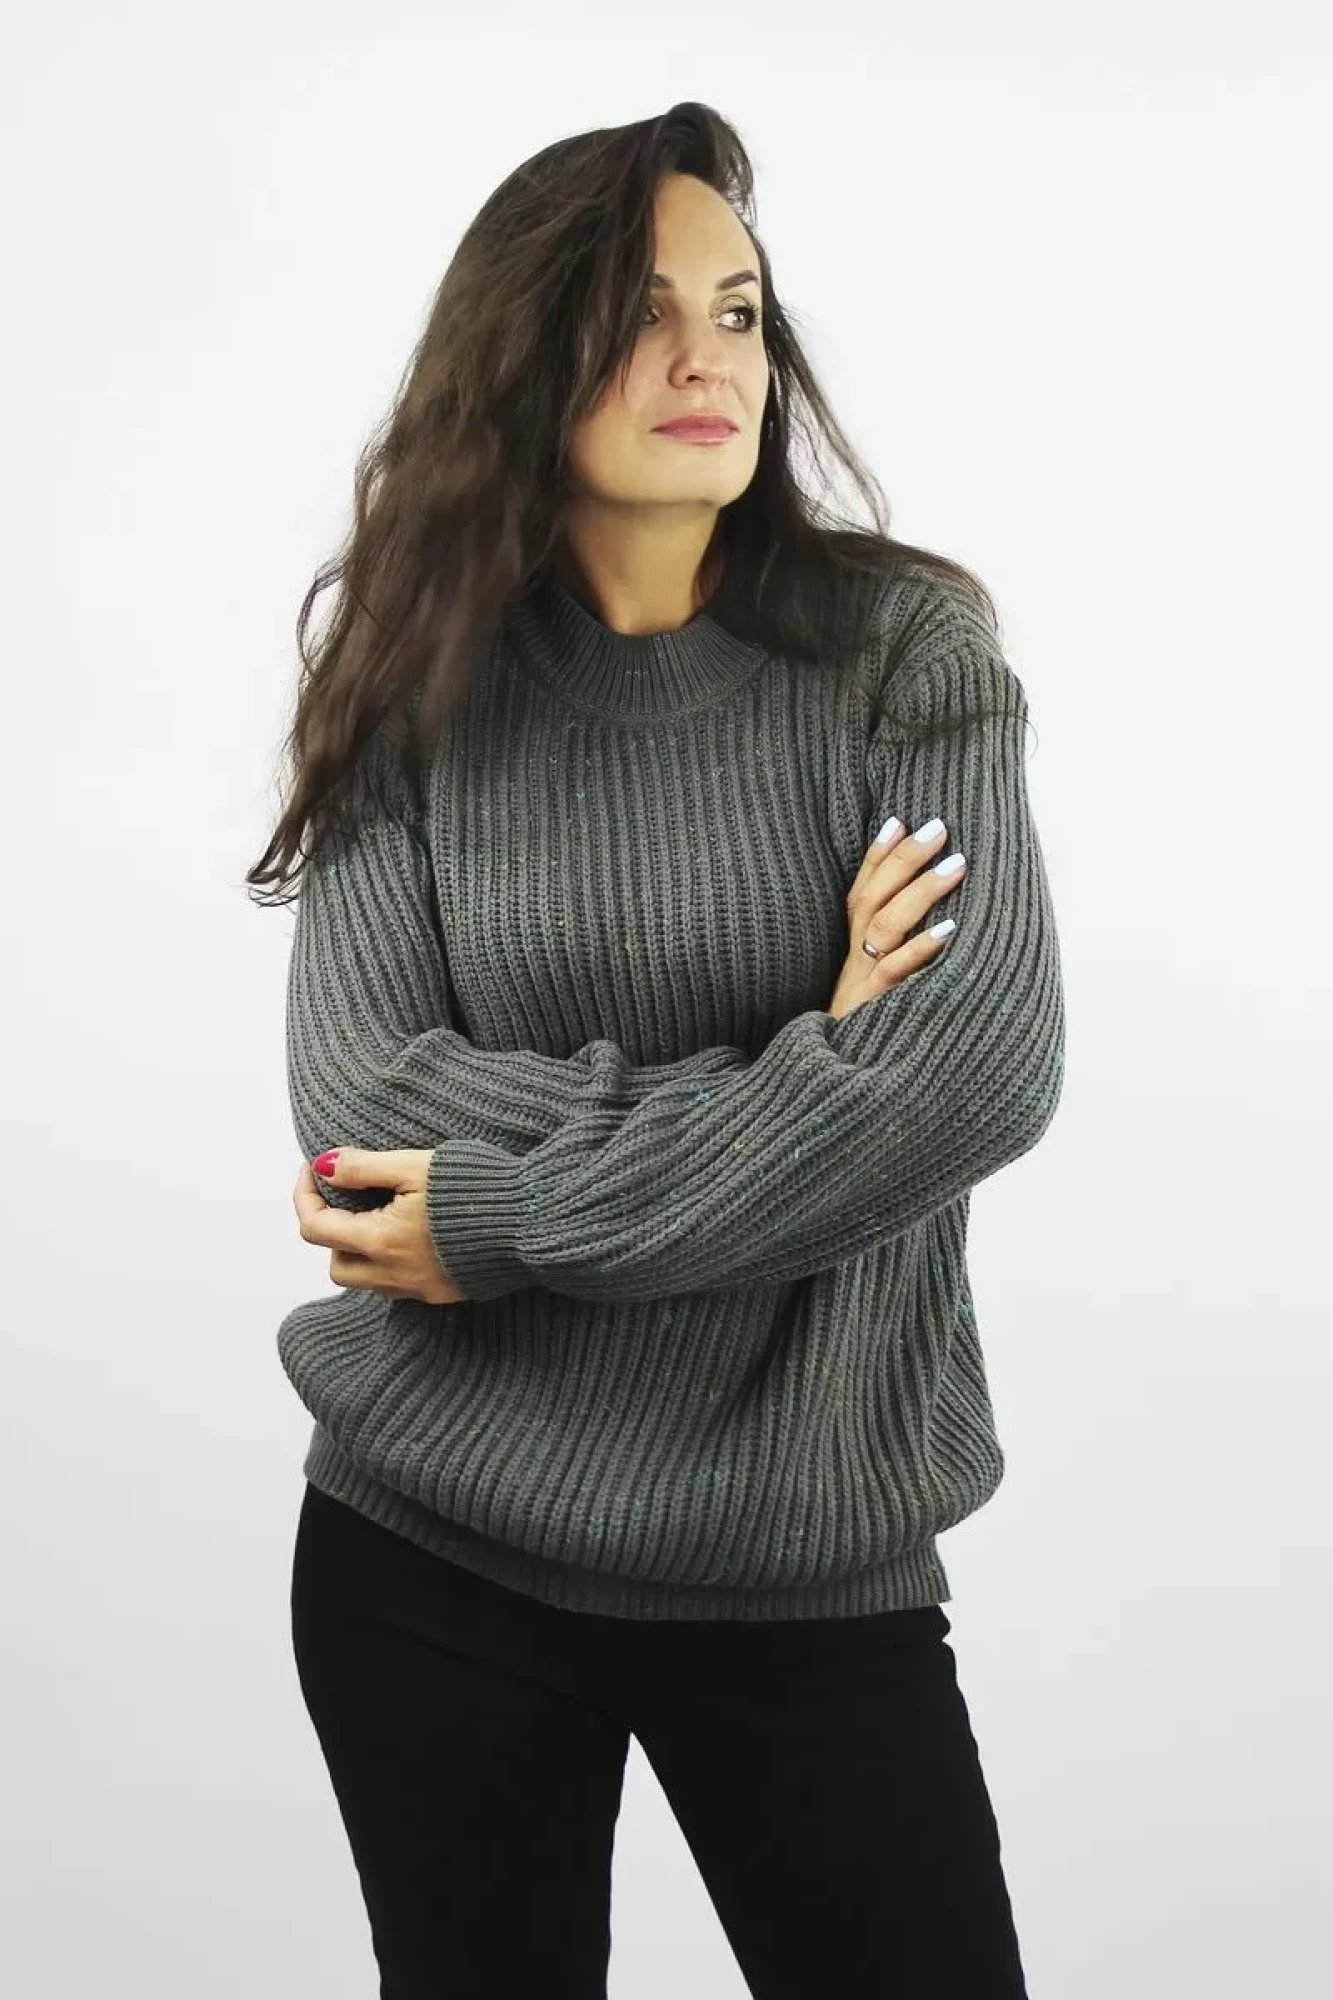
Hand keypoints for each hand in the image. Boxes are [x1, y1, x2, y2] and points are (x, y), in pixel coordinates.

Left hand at [292, 1148, 468, 1303]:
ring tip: (383, 1215)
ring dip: (362, 1252)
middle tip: (351, 1199)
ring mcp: (420, 1289)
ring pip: (367, 1281)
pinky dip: (391, 1263)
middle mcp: (395, 1275)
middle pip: (337, 1267)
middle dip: (333, 1234)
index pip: (316, 1228)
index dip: (305, 1195)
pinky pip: (399, 1286)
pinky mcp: (443, 1293)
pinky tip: (413, 1235)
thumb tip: (323, 1165)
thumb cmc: (477, 1188)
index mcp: (383, 1241)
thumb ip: (363, 1167)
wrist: (535, 1220)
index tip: (314, 1169)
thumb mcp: (414, 1166)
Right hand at [829, 814, 966, 1020]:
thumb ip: (895, 955)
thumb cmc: (870, 1034)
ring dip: (921, 891)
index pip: (860, 892)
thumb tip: (940, 920)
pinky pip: (896, 972)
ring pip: (884, 926)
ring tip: (957, 864)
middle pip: (872, 898)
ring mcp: (863, 983)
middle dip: (904, 859)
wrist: (841, 1085)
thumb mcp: (876, 990)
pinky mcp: (875, 1008)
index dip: (876, 856)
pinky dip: (921, 949)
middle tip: (939, 827)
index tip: (898, 820)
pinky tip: (950, 929)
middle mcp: (855, 961)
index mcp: (853, 952)